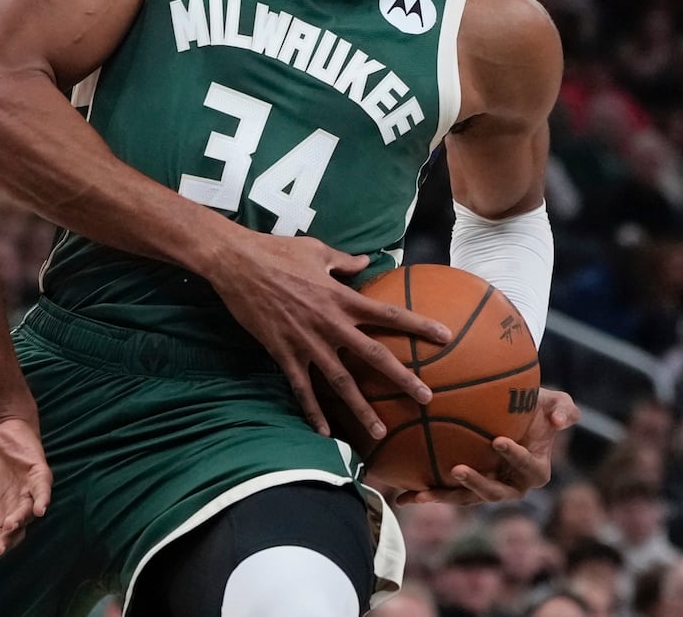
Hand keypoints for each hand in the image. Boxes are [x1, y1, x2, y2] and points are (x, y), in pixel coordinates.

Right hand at [0, 416, 52, 562]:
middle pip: (14, 533)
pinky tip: (39, 510)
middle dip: (6, 542)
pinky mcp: (39, 477)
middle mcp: (14, 509)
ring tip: (10, 525)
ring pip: (28, 515)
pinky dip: (42, 501)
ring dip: (20, 521)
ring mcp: (28, 494)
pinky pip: (43, 492)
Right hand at [210, 233, 450, 439]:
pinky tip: (324, 433)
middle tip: (427, 398)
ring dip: (361, 408)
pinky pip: (302, 388)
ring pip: (341, 381)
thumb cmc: (277, 251)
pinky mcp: (283, 353)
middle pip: (374, 355)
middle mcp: (330, 324)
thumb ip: (344, 261)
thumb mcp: (316, 250)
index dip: (419, 325)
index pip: (388, 314)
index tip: (446, 337)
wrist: (237, 263)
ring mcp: (307, 342)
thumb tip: (366, 262)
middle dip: (402, 379)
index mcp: (342, 297)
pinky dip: (313, 412)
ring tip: (381, 431)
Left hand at [394, 388, 577, 505]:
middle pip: (495, 493)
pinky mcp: (465, 486)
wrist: (512, 413)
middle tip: (458, 469)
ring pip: (467, 498)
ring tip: (423, 492)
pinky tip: (402, 497)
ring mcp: (487, 487)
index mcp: (535, 470)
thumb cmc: (537, 407)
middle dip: (477, 484)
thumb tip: (560, 422)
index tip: (499, 440)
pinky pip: (446, 493)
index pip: (528, 468)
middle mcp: (511, 485)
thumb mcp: (558, 402)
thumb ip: (566, 410)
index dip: (515, 457)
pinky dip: (424, 496)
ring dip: (445, 496)